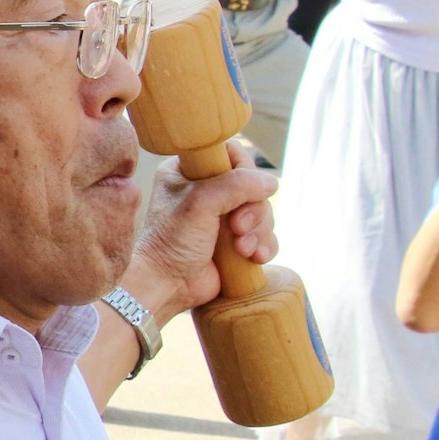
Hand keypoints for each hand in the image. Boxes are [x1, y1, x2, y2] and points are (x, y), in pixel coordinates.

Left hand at [127, 143, 278, 318]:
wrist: (167, 285)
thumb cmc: (172, 241)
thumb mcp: (201, 203)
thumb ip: (237, 184)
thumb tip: (271, 183)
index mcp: (189, 172)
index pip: (231, 154)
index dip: (243, 171)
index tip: (236, 192)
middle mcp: (208, 191)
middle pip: (254, 186)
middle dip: (253, 209)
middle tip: (237, 227)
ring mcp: (223, 217)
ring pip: (263, 211)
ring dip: (259, 230)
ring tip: (242, 248)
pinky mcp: (235, 242)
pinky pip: (265, 235)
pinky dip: (264, 245)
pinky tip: (254, 257)